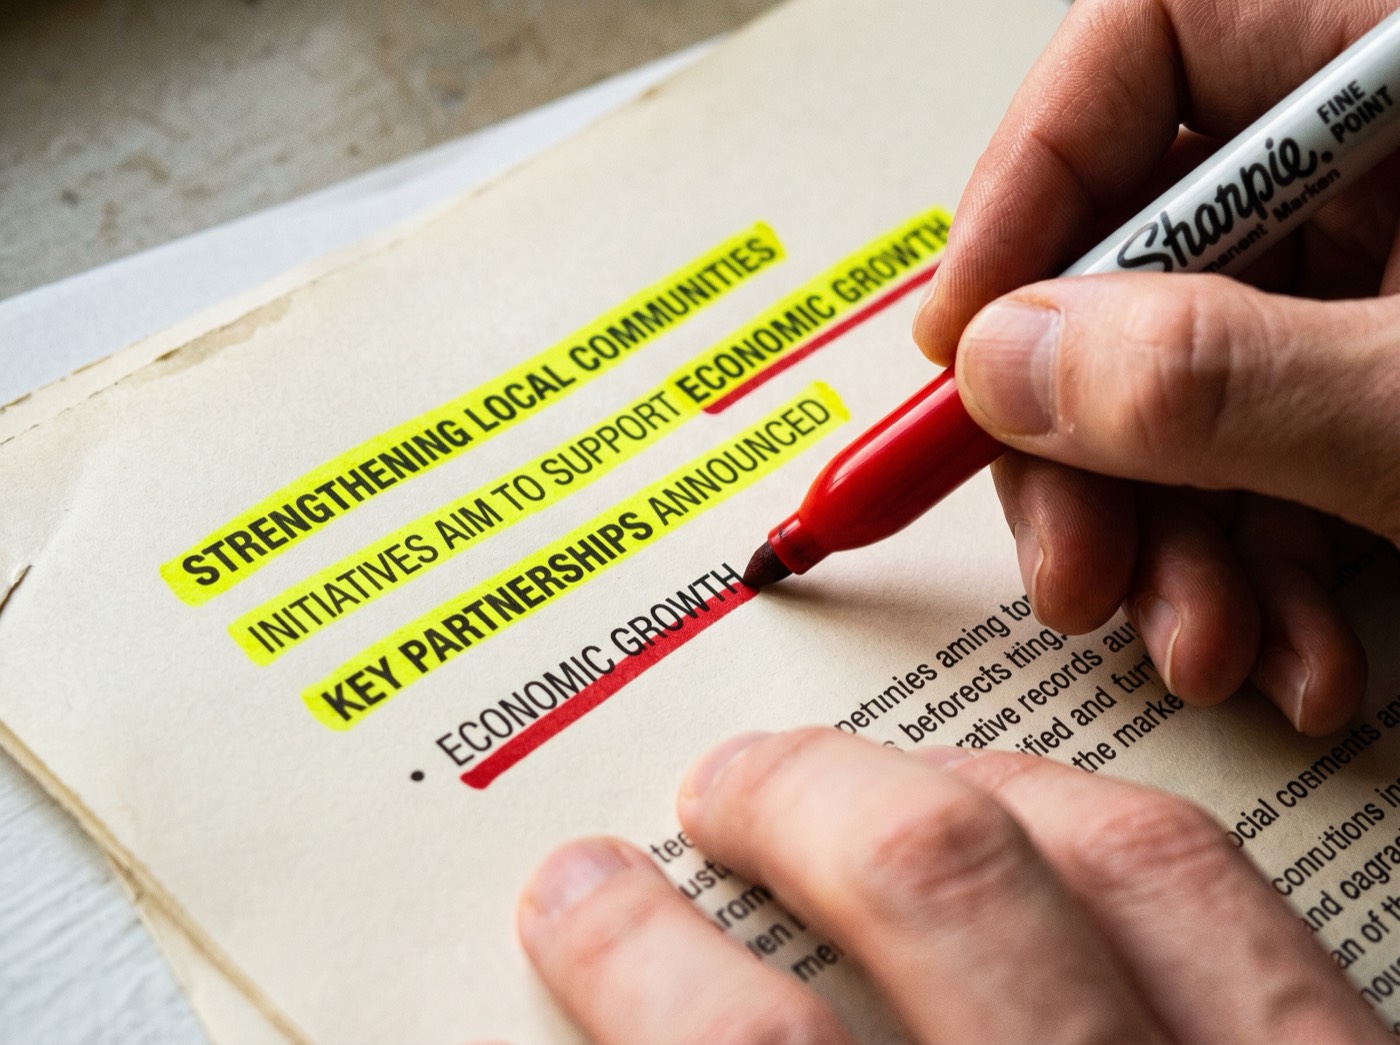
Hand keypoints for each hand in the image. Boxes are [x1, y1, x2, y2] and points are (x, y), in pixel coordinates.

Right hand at [518, 730, 1386, 1042]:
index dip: (642, 963)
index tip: (582, 901)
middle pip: (946, 896)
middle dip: (793, 807)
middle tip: (716, 795)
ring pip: (1108, 858)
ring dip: (943, 782)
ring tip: (841, 769)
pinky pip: (1218, 895)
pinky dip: (1086, 819)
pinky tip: (1009, 811)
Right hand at [912, 0, 1399, 734]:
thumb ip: (1219, 372)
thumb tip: (1006, 368)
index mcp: (1389, 52)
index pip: (1146, 51)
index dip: (1024, 194)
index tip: (967, 347)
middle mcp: (1386, 154)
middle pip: (1147, 259)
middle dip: (1098, 447)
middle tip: (1078, 566)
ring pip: (1201, 384)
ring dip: (1181, 545)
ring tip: (1204, 651)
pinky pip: (1286, 448)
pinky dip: (1272, 565)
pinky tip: (1294, 655)